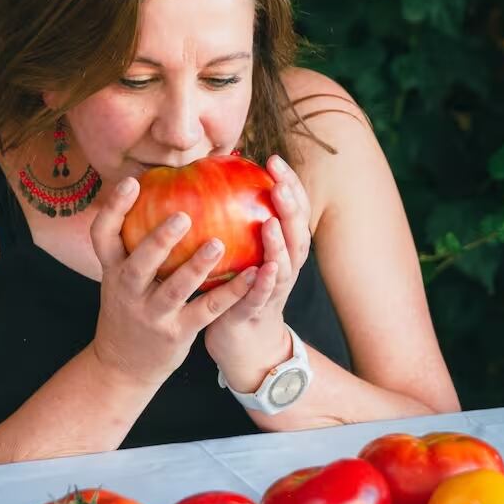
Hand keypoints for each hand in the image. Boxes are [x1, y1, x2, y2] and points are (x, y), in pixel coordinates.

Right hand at [89, 177, 258, 387]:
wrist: (123, 365)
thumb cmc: (128, 308)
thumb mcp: (119, 277)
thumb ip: (133, 244)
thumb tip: (154, 188)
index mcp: (112, 270)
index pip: (102, 235)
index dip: (113, 209)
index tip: (131, 182)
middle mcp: (127, 291)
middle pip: (138, 263)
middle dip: (158, 241)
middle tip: (182, 216)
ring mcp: (152, 314)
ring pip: (175, 288)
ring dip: (197, 267)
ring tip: (218, 244)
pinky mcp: (177, 333)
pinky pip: (207, 309)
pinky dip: (230, 292)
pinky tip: (253, 274)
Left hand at [204, 154, 311, 390]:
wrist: (240, 344)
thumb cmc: (233, 289)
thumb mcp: (238, 251)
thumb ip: (232, 221)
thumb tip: (208, 178)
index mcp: (279, 248)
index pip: (290, 210)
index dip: (288, 184)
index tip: (273, 159)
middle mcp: (284, 266)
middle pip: (296, 231)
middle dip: (290, 205)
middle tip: (279, 182)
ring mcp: (274, 290)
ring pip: (286, 264)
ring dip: (280, 243)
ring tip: (273, 222)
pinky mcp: (257, 312)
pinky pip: (264, 296)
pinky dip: (267, 282)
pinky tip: (265, 268)